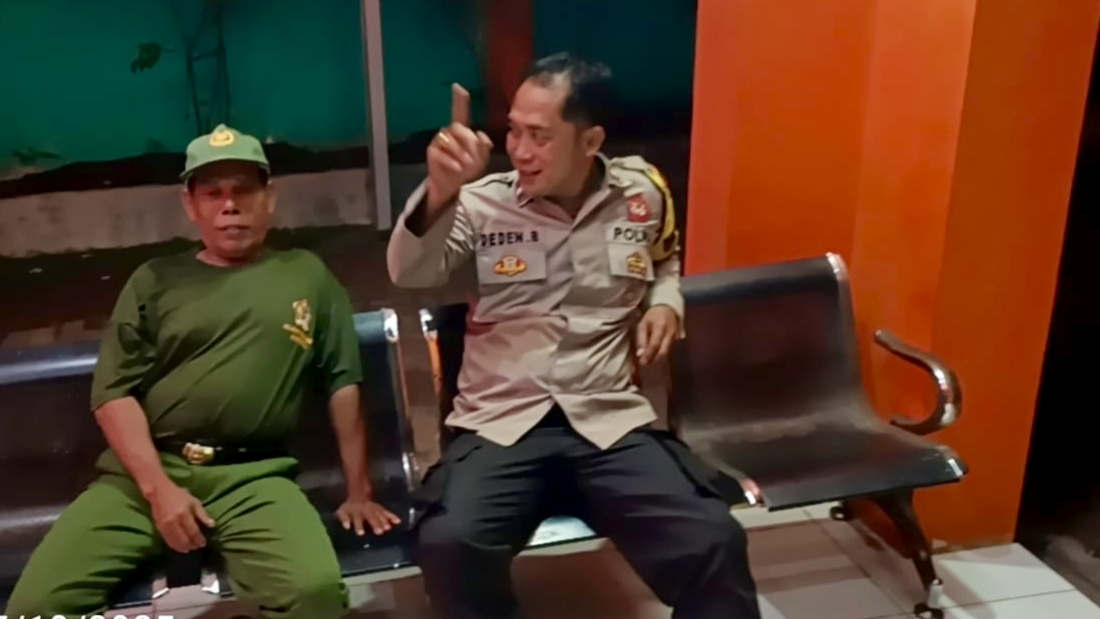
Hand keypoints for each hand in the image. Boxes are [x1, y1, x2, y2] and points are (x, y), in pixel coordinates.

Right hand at [148, 482, 214, 552]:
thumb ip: (203, 514)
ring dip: (184, 547)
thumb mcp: (194, 501)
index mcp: (184, 514)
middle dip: (192, 545)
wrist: (159, 492)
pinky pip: (168, 541)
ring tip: (190, 549)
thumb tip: (212, 525)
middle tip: (198, 547)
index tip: (204, 543)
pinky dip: (175, 546)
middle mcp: (174, 522)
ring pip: (175, 542)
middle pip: (184, 539)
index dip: (199, 539)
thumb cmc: (179, 495)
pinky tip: (180, 548)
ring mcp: (165, 526)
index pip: (193, 531)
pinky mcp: (159, 528)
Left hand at [337, 495, 401, 535]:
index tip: (361, 533)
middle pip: (371, 517)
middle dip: (375, 524)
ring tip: (387, 528)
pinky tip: (398, 521)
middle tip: (379, 532)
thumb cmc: (349, 508)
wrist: (359, 495)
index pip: (357, 519)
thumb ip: (344, 518)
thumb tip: (346, 526)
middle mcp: (366, 510)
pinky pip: (387, 512)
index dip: (359, 526)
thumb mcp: (342, 511)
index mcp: (356, 512)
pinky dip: (393, 516)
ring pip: (380, 514)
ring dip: (384, 521)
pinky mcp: (381, 508)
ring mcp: (374, 509)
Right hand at [426, 83, 492, 210]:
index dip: (459, 100)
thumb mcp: (481, 159)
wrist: (453, 186)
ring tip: (466, 166)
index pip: (460, 112)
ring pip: (451, 141)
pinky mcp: (432, 152)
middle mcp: (449, 132)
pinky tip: (457, 168)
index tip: (458, 86)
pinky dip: (452, 161)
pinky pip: (442, 153)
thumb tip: (480, 135)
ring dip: (462, 155)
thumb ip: (484, 147)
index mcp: (462, 130)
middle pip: (460, 128)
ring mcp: (439, 141)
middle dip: (470, 143)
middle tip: (474, 159)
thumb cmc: (467, 169)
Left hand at [636, 305, 679, 365]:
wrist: (667, 308)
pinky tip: (656, 356)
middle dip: (654, 360)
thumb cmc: (652, 316)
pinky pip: (670, 350)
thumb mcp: (643, 324)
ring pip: (667, 352)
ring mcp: (676, 337)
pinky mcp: (678, 339)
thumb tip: (640, 354)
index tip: (642, 363)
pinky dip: (662, 354)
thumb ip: (641, 339)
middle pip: (663, 351)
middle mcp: (670, 333)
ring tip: (649, 361)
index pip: (655, 345)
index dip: (648, 355)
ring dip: (658, 358)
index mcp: (661, 327)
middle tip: (645, 364)